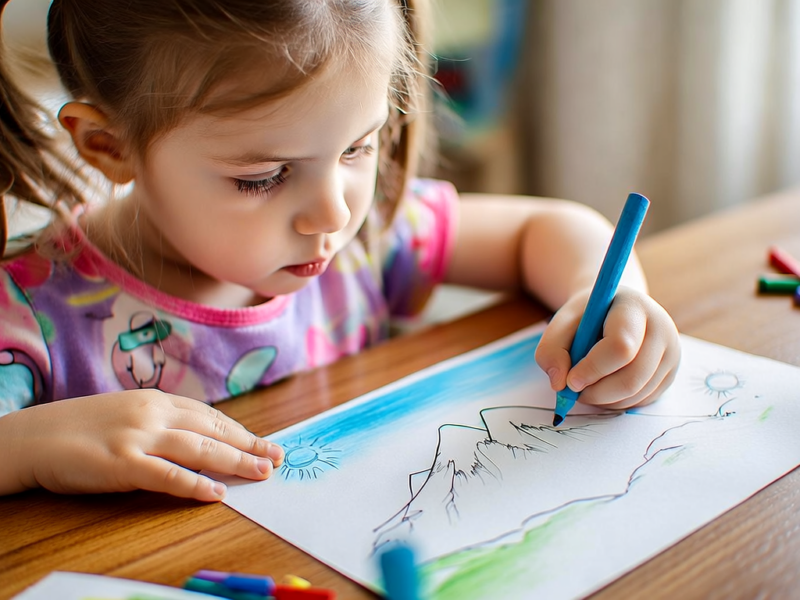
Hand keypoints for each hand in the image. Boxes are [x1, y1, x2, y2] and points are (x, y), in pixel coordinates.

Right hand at [1, 390, 283, 500]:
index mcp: (157, 400)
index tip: (263, 442)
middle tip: (277, 457)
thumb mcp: (127, 412)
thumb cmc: (81, 427)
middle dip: (248, 444)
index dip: (240, 431)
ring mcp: (138, 437)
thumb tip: (196, 436)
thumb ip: (161, 421)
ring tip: (262, 471)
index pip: (210, 416)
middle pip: (212, 430)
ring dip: (235, 461)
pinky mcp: (122, 463)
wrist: (33, 436)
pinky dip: (194, 484)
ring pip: (199, 449)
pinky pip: (166, 476)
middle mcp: (153, 414)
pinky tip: (217, 493)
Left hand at [535, 287, 680, 409]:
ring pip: (637, 394)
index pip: (621, 346)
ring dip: (604, 400)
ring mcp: (671, 353)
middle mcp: (662, 329)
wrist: (615, 311)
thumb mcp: (562, 322)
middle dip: (597, 392)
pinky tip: (602, 387)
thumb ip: (551, 348)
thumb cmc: (588, 317)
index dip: (593, 369)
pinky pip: (643, 401)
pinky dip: (617, 403)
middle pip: (633, 377)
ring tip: (585, 386)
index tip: (570, 381)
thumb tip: (560, 384)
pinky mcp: (670, 374)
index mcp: (634, 307)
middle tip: (573, 391)